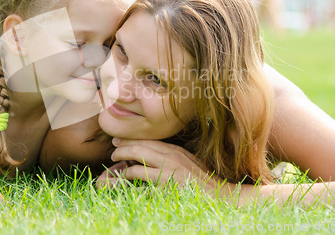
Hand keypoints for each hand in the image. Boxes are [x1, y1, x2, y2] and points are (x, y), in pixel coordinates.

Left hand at [97, 138, 212, 188]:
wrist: (221, 196)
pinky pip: (140, 171)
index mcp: (177, 150)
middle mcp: (172, 154)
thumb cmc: (205, 184)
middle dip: (124, 143)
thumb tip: (158, 158)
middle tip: (114, 147)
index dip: (133, 138)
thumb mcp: (190, 166)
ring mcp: (169, 165)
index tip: (121, 140)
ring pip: (138, 152)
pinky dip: (128, 172)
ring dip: (122, 154)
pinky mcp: (166, 179)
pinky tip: (124, 175)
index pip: (150, 139)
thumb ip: (175, 160)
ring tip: (114, 159)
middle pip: (142, 142)